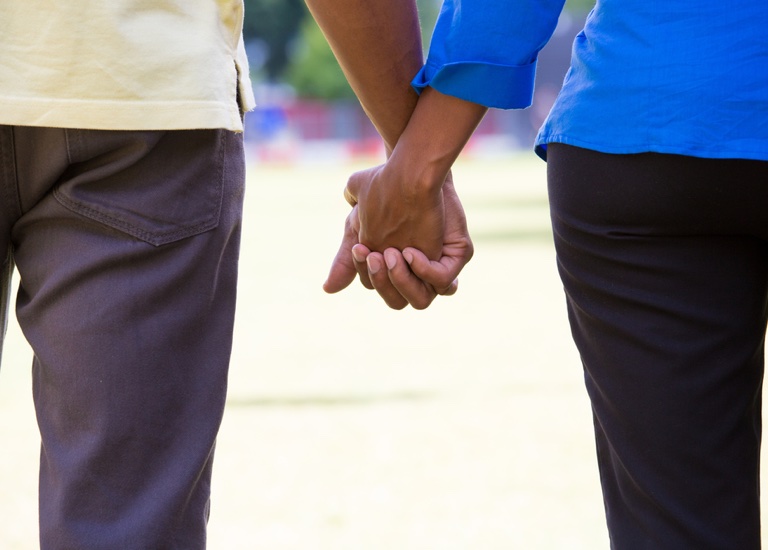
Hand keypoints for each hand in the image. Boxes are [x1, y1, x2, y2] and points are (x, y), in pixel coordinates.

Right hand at [323, 171, 472, 308]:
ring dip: (402, 281)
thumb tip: (327, 289)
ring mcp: (439, 267)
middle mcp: (418, 275)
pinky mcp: (457, 255)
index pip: (378, 288)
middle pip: (397, 300)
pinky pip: (443, 281)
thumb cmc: (383, 196)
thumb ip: (345, 261)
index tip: (360, 249)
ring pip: (420, 299)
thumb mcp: (357, 229)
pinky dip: (424, 271)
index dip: (368, 273)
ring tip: (391, 254)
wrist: (411, 170)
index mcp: (394, 272)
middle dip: (382, 280)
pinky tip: (409, 250)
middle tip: (375, 253)